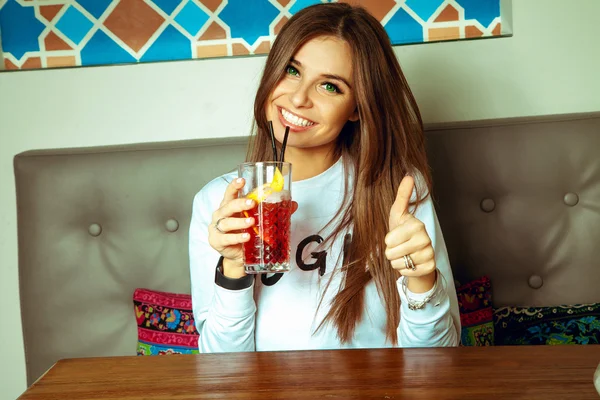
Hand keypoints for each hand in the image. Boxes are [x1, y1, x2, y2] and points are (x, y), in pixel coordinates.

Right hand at [208, 178, 297, 278]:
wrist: (238, 255)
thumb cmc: (245, 233)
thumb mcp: (259, 221)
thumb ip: (274, 212)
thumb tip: (293, 204)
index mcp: (230, 206)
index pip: (230, 193)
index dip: (234, 186)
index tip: (242, 181)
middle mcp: (221, 215)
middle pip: (228, 206)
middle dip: (239, 204)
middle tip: (251, 203)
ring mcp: (217, 228)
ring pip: (226, 222)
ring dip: (239, 222)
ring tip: (251, 222)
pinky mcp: (217, 241)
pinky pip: (226, 238)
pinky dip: (237, 237)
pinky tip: (246, 237)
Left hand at [385, 175, 436, 292]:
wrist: (415, 253)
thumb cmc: (403, 232)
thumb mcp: (398, 214)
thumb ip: (402, 196)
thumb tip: (409, 176)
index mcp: (415, 224)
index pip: (389, 239)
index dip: (388, 241)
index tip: (395, 236)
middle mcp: (425, 238)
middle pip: (391, 253)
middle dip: (391, 252)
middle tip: (399, 247)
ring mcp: (429, 253)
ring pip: (398, 263)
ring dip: (397, 261)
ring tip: (404, 254)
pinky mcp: (430, 266)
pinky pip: (407, 272)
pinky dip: (405, 270)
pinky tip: (411, 263)